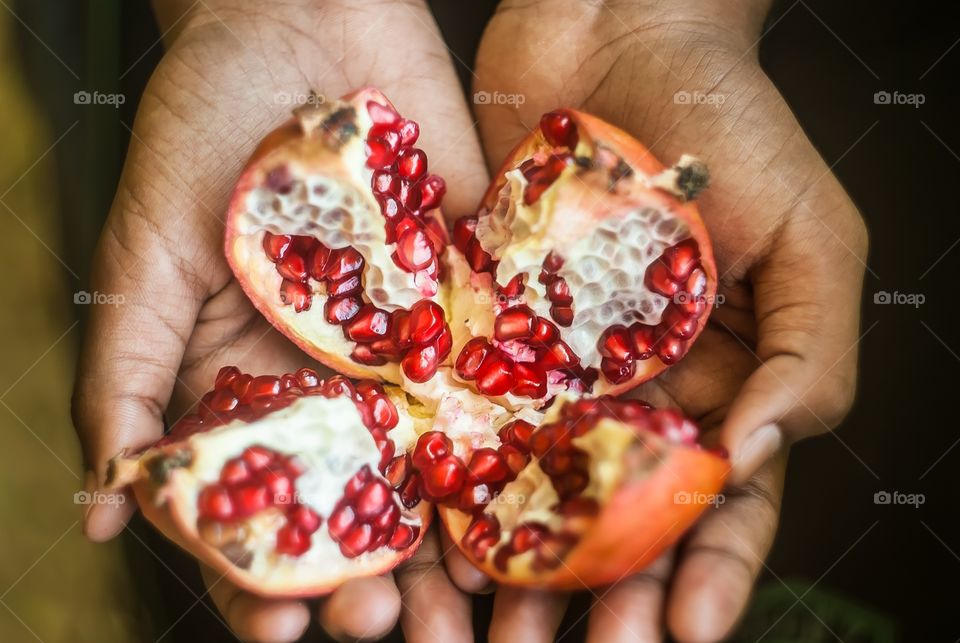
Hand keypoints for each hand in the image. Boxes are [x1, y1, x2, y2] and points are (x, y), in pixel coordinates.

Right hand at [72, 1, 485, 639]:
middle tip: (384, 629)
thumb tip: (99, 507)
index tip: (274, 630)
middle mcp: (340, 381)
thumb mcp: (144, 254)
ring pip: (437, 465)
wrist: (302, 23)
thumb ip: (125, 376)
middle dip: (369, 576)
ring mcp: (414, 345)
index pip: (259, 505)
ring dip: (450, 540)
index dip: (260, 576)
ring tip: (467, 606)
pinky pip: (503, 378)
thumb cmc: (206, 127)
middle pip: (357, 504)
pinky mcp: (476, 298)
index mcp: (255, 385)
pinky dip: (516, 441)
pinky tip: (527, 496)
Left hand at [455, 0, 867, 639]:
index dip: (707, 572)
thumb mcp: (814, 237)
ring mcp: (546, 359)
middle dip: (597, 589)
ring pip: (526, 482)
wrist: (620, 30)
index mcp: (714, 382)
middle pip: (611, 515)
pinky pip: (456, 406)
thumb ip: (807, 355)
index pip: (718, 503)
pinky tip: (429, 528)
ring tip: (488, 627)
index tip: (686, 631)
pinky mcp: (474, 320)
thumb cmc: (733, 125)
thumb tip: (749, 459)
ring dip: (511, 558)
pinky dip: (444, 471)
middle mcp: (625, 387)